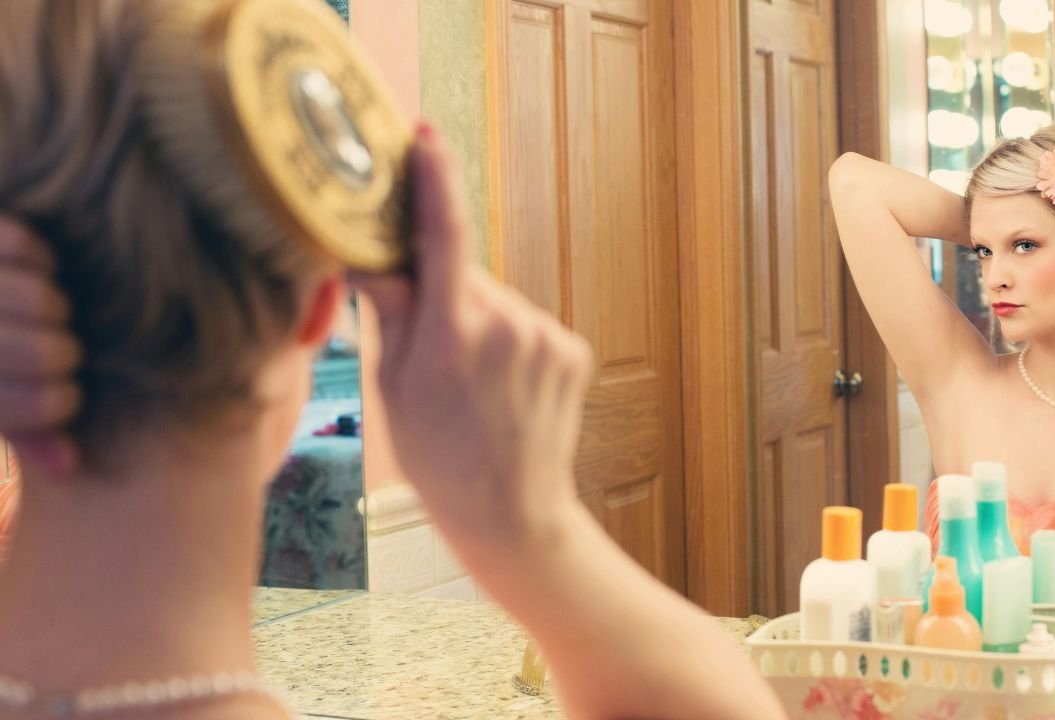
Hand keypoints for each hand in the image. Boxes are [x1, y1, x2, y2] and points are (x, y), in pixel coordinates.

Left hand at [0, 218, 81, 476]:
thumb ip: (23, 432)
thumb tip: (70, 467)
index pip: (27, 407)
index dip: (58, 406)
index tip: (65, 398)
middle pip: (42, 353)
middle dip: (60, 356)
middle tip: (60, 353)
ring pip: (41, 300)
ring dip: (54, 308)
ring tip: (48, 313)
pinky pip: (24, 246)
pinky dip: (40, 259)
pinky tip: (35, 272)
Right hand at [350, 125, 592, 549]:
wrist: (512, 511)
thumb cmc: (440, 458)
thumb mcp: (394, 388)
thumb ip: (391, 313)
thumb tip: (372, 254)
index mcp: (454, 336)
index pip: (443, 238)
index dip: (434, 181)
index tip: (425, 138)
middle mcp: (509, 327)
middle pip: (465, 276)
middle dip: (443, 293)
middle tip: (429, 348)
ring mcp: (547, 338)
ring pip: (497, 301)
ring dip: (478, 321)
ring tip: (471, 383)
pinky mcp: (573, 349)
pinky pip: (527, 324)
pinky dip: (510, 341)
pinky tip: (502, 387)